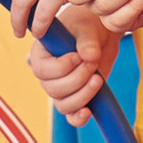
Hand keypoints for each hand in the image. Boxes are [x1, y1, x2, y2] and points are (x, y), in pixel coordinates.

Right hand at [27, 6, 119, 126]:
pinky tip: (89, 112)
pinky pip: (71, 116)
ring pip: (64, 105)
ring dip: (83, 96)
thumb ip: (87, 41)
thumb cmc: (87, 24)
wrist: (101, 33)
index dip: (62, 67)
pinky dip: (78, 118)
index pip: (43, 71)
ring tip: (98, 78)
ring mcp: (61, 89)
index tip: (79, 55)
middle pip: (54, 90)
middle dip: (77, 79)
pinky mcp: (76, 98)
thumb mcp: (86, 27)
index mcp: (41, 56)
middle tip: (93, 62)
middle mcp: (47, 76)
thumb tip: (90, 56)